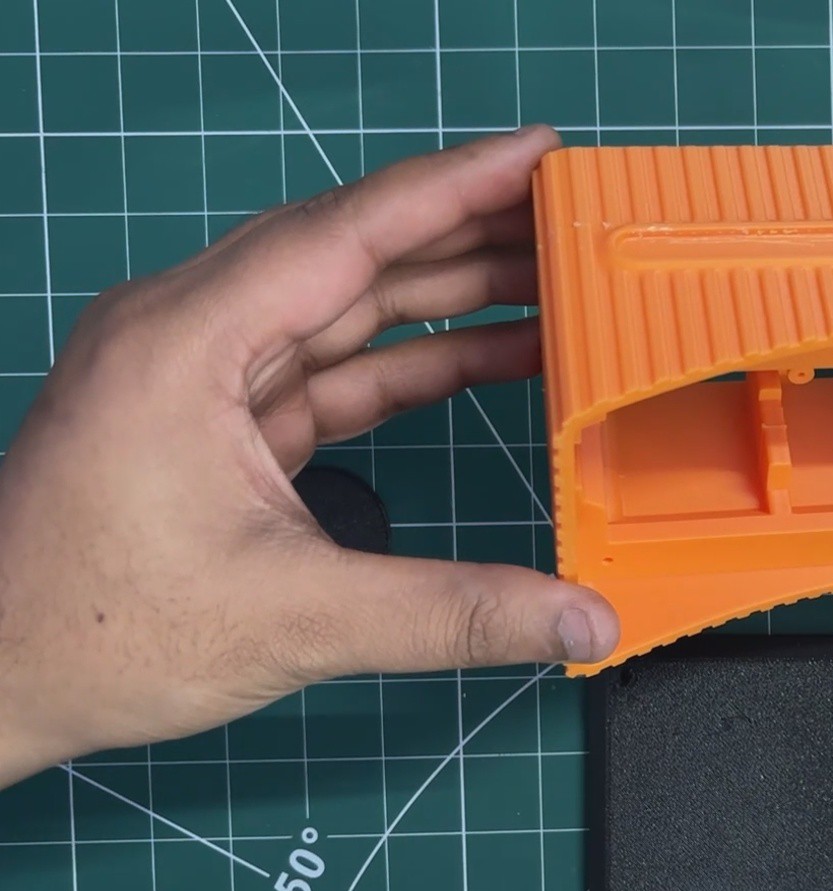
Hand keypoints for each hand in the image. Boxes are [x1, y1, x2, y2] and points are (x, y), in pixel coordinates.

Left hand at [0, 125, 617, 787]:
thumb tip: (580, 621)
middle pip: (350, 250)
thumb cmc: (91, 632)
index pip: (345, 234)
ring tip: (551, 279)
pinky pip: (330, 361)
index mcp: (185, 343)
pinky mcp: (213, 415)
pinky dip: (411, 355)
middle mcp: (185, 331)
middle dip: (467, 229)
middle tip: (567, 214)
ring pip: (344, 303)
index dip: (453, 187)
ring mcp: (196, 371)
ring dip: (447, 291)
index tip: (536, 154)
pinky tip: (489, 351)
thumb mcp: (294, 619)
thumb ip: (455, 612)